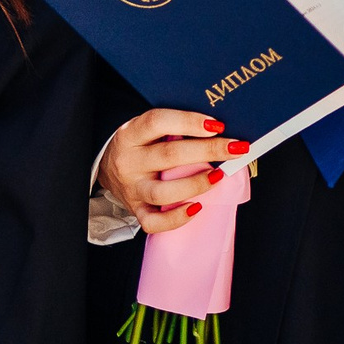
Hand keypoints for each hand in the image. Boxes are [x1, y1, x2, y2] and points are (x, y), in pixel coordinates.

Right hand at [97, 108, 245, 233]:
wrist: (106, 167)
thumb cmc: (139, 145)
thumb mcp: (147, 130)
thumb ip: (174, 127)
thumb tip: (218, 129)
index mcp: (131, 134)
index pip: (157, 122)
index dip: (188, 121)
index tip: (217, 125)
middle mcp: (129, 162)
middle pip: (169, 156)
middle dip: (208, 151)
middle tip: (236, 149)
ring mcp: (132, 189)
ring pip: (163, 192)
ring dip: (196, 184)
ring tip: (218, 176)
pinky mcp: (136, 210)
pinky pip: (154, 222)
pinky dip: (177, 218)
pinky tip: (197, 208)